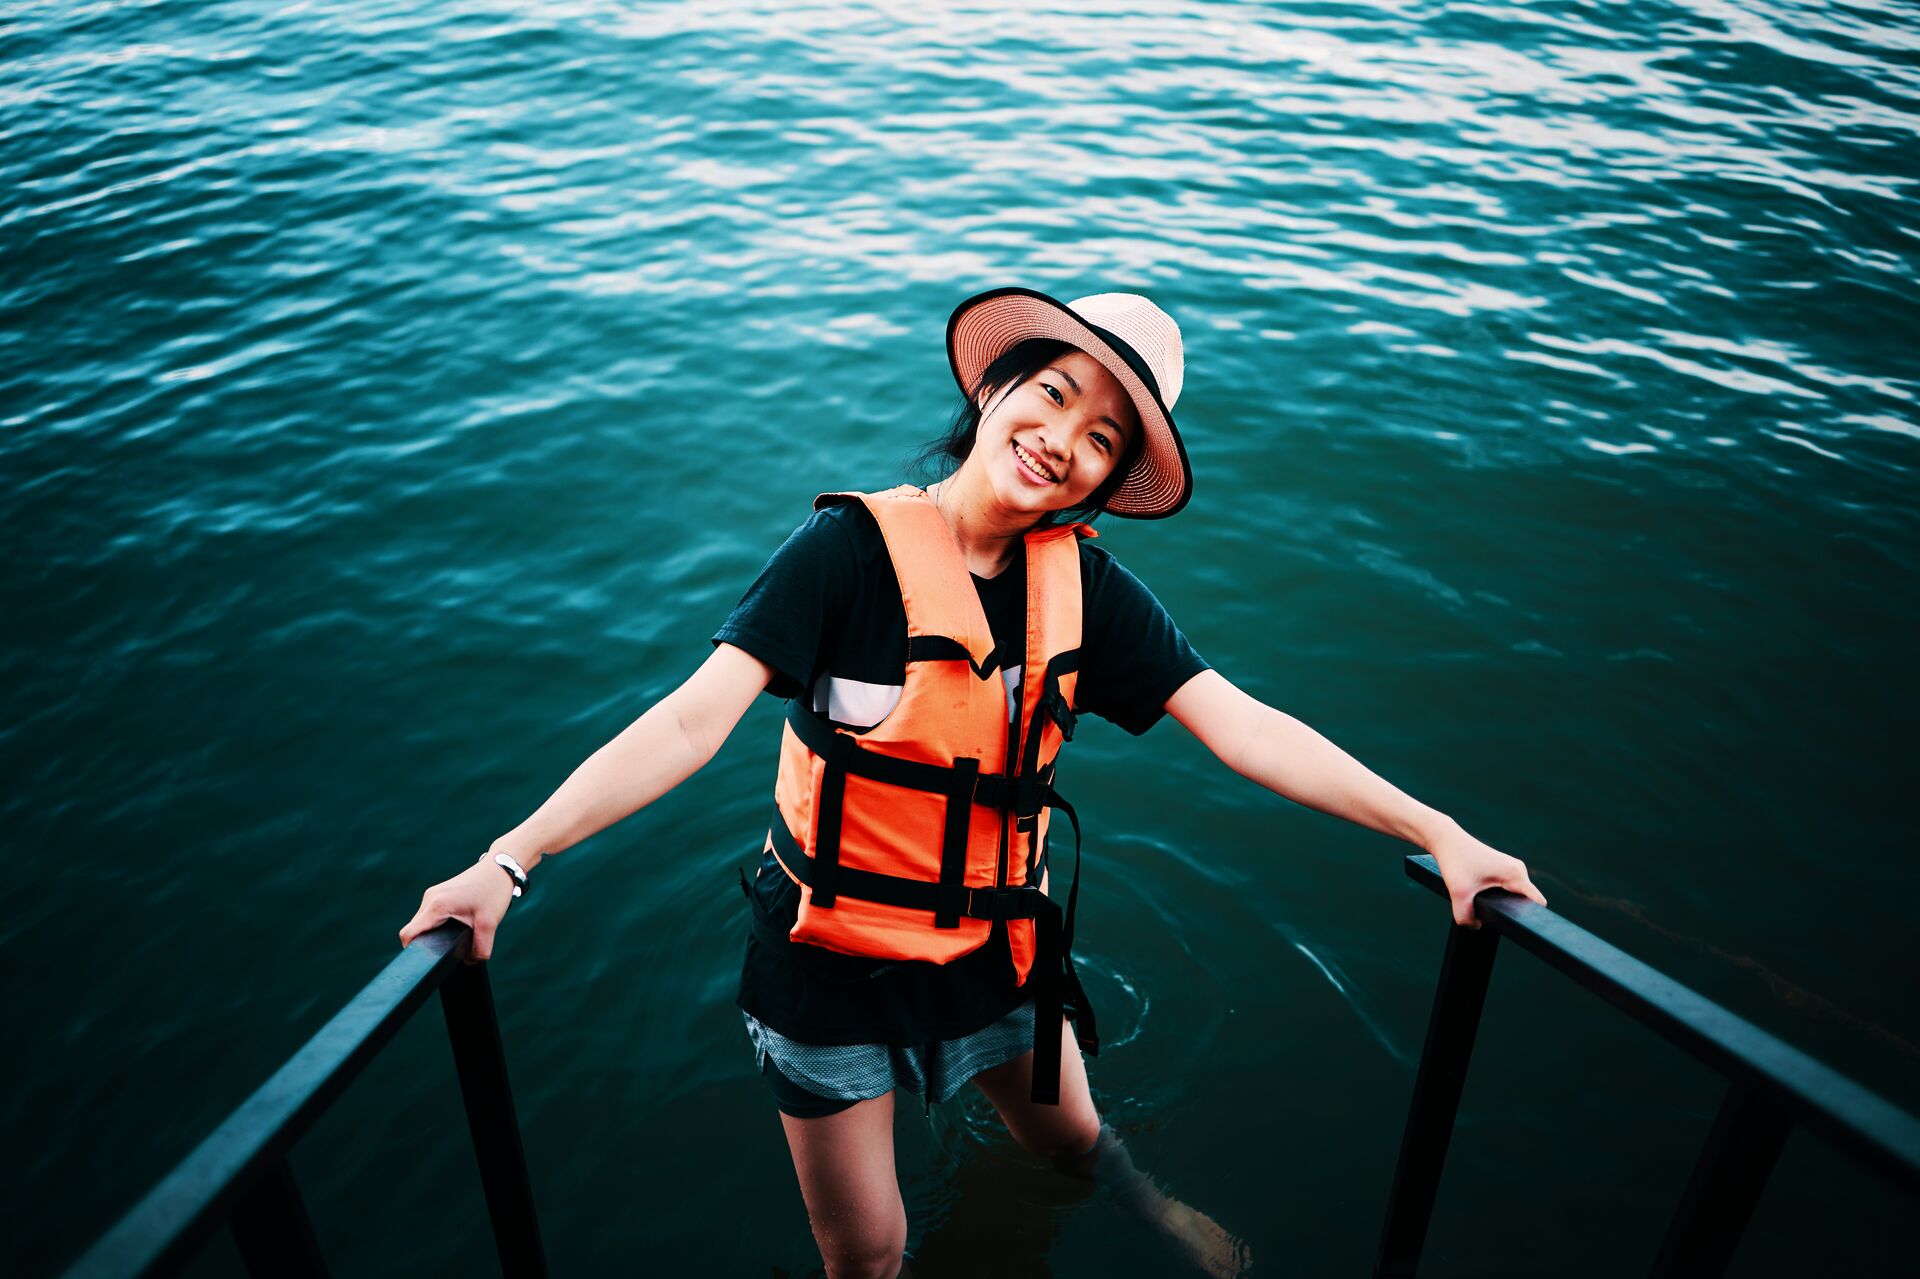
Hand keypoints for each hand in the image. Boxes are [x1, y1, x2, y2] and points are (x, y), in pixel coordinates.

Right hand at [398, 858, 516, 962]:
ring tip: (454, 937)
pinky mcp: (439, 894)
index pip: (409, 933)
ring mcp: (433, 895)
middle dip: (427, 943)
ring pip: (422, 922)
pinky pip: (430, 915)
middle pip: (414, 929)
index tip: (426, 959)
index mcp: (437, 905)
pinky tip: (455, 927)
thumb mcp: (490, 924)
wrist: (500, 867)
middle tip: (447, 951)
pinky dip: (438, 924)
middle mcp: (430, 898)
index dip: (412, 950)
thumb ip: (480, 949)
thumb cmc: (494, 891)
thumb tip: (470, 962)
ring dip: (433, 933)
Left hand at [1426, 822, 1546, 928]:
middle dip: (1511, 913)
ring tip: (1484, 905)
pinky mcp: (1504, 871)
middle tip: (1490, 914)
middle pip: (1525, 902)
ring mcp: (1512, 870)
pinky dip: (1497, 898)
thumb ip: (1465, 917)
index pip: (1537, 902)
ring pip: (1515, 897)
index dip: (1534, 917)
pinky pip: (1508, 891)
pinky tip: (1484, 899)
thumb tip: (1476, 926)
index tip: (1525, 928)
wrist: (1446, 840)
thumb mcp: (1458, 892)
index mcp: (1516, 874)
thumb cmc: (1455, 860)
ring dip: (1501, 905)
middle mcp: (1518, 870)